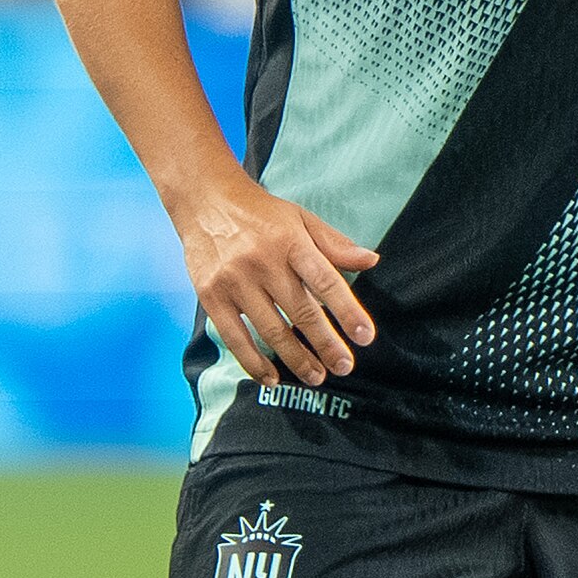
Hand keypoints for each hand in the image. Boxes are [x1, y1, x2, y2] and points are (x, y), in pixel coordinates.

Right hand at [181, 176, 377, 389]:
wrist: (205, 200)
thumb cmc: (260, 214)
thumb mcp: (301, 219)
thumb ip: (335, 244)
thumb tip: (371, 261)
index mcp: (291, 242)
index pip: (326, 282)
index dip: (347, 312)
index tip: (364, 337)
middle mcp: (263, 262)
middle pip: (301, 312)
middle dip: (326, 345)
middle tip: (344, 366)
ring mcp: (235, 280)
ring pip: (271, 330)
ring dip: (296, 359)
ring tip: (315, 376)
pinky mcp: (211, 296)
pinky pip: (235, 338)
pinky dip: (253, 362)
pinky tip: (271, 377)